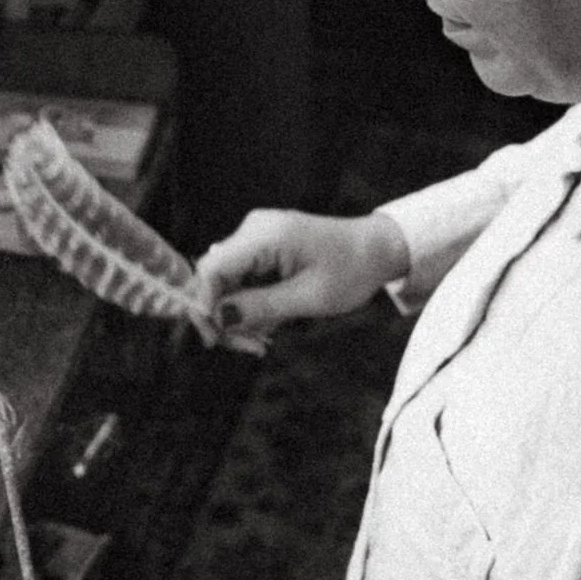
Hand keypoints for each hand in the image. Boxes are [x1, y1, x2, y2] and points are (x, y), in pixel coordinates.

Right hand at [196, 209, 409, 338]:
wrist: (377, 248)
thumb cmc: (352, 269)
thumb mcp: (308, 298)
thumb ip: (259, 307)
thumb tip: (217, 318)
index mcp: (265, 235)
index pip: (211, 269)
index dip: (203, 305)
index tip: (215, 340)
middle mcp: (253, 230)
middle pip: (213, 279)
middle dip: (224, 318)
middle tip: (251, 349)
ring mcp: (255, 237)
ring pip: (224, 284)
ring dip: (238, 317)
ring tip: (264, 342)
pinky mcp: (260, 247)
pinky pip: (239, 281)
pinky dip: (248, 306)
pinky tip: (268, 325)